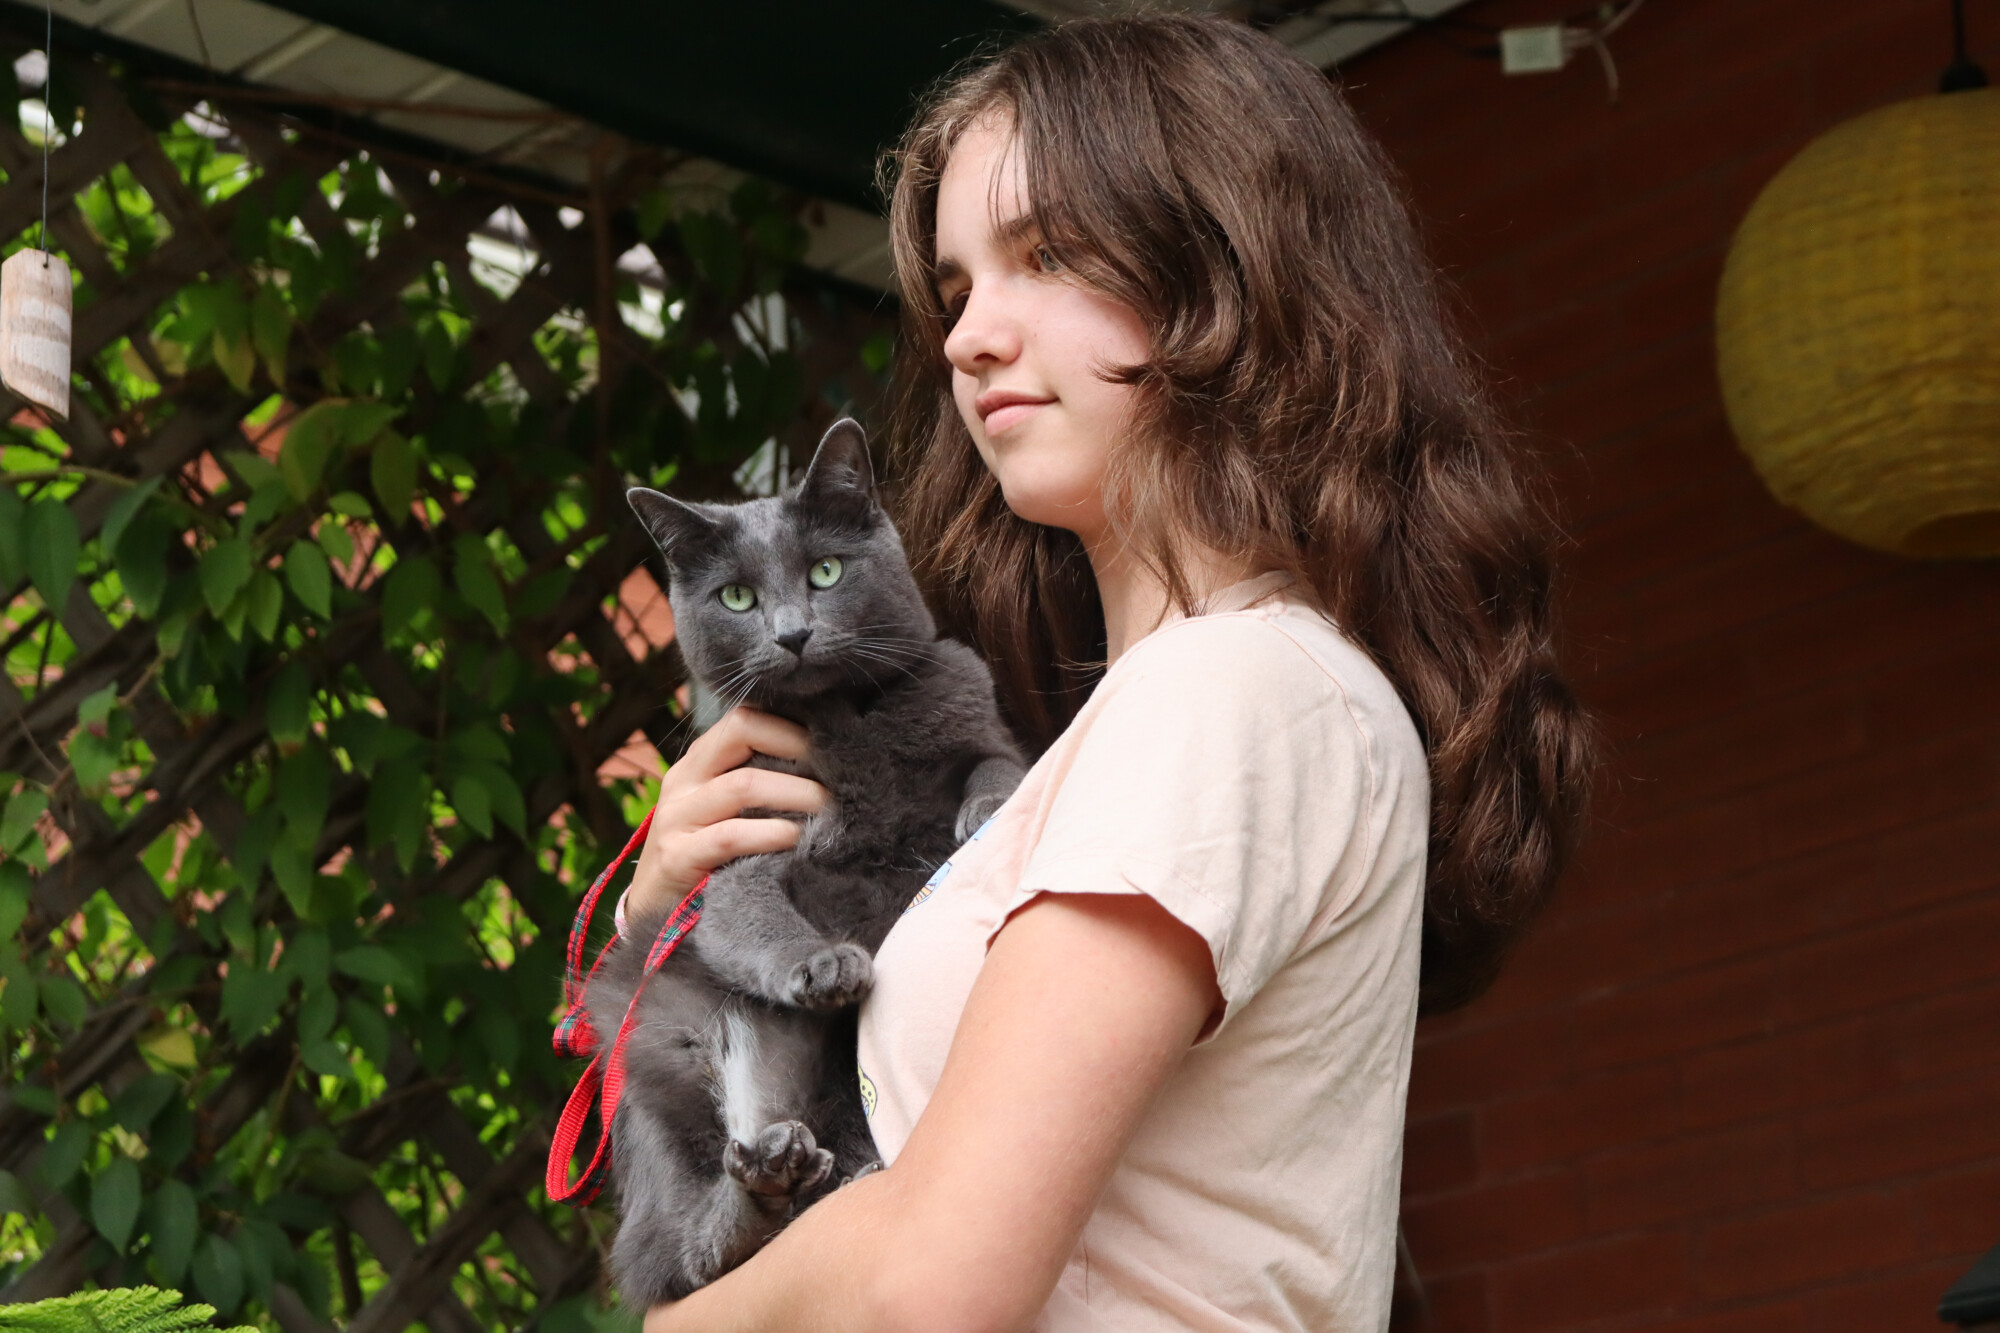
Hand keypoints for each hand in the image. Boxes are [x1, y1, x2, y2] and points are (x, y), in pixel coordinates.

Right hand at [625, 707, 828, 918]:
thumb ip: (762, 786)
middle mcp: (683, 781)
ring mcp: (675, 818)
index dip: (791, 725)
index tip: (832, 742)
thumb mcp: (729, 813)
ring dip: (798, 792)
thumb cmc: (708, 858)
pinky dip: (773, 834)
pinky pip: (731, 836)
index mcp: (698, 763)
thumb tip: (829, 769)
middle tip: (839, 772)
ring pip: (743, 784)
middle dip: (799, 746)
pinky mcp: (676, 857)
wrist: (655, 912)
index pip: (744, 718)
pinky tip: (799, 840)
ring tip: (830, 807)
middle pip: (742, 732)